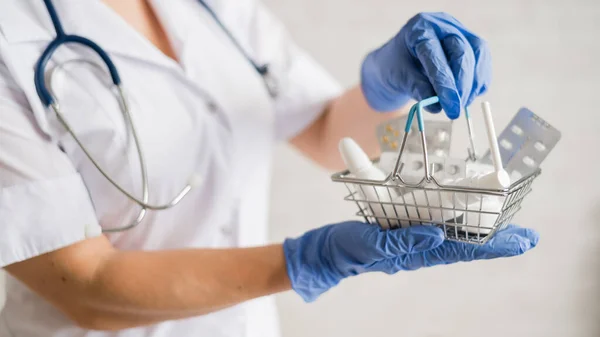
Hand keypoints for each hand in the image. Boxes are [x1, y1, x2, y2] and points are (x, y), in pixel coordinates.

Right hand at [283, 223, 537, 301]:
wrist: (330, 251)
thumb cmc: (349, 249)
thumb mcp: (373, 244)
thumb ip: (403, 241)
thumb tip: (437, 234)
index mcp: (417, 252)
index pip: (463, 249)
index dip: (493, 244)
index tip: (521, 241)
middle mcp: (422, 247)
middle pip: (467, 243)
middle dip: (497, 240)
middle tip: (527, 237)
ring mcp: (415, 239)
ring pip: (456, 235)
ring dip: (482, 231)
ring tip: (508, 228)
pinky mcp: (405, 230)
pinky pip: (437, 225)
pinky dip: (457, 221)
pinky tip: (465, 216)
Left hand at [360, 12, 491, 118]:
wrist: (398, 61)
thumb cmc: (395, 66)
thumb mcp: (399, 77)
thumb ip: (417, 88)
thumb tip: (438, 106)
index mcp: (420, 28)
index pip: (435, 54)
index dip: (444, 82)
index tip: (449, 106)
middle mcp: (443, 25)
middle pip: (462, 51)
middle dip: (462, 85)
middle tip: (456, 110)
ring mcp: (459, 31)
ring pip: (478, 55)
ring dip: (473, 84)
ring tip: (461, 105)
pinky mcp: (471, 43)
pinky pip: (481, 62)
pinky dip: (478, 81)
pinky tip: (468, 96)